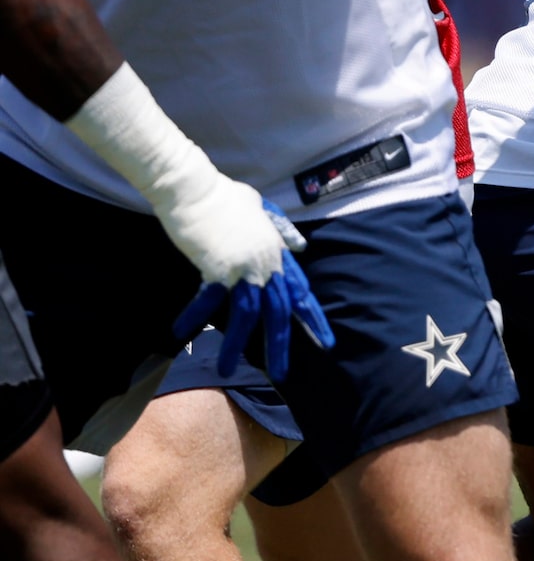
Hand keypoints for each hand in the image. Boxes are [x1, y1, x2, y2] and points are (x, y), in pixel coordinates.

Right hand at [160, 178, 333, 381]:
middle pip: (280, 310)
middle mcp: (266, 262)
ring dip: (236, 344)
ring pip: (248, 314)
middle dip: (282, 343)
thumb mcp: (261, 209)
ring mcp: (244, 266)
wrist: (194, 186)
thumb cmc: (223, 195)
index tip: (325, 341)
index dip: (312, 317)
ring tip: (226, 369)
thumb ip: (281, 229)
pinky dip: (194, 316)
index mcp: (278, 252)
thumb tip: (300, 246)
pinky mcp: (217, 267)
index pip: (301, 291)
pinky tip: (180, 332)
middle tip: (283, 373)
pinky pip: (208, 300)